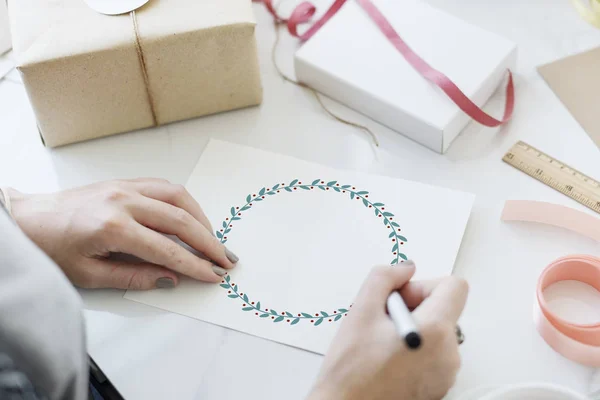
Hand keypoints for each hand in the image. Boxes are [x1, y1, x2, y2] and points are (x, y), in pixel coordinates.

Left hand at [6, 178, 237, 289]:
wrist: (27, 219)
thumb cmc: (51, 247)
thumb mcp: (89, 274)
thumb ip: (133, 277)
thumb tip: (169, 278)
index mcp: (113, 227)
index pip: (167, 250)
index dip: (194, 265)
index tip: (212, 275)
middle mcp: (123, 201)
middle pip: (180, 220)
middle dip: (208, 242)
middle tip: (225, 259)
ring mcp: (125, 187)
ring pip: (178, 197)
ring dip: (201, 218)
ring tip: (213, 239)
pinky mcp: (125, 181)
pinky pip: (164, 187)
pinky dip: (184, 202)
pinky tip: (191, 217)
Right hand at [308, 262, 467, 399]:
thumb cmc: (351, 371)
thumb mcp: (360, 310)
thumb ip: (384, 278)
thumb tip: (405, 269)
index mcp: (435, 331)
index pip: (454, 286)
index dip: (425, 285)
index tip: (402, 297)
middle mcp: (448, 354)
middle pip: (444, 309)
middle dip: (415, 307)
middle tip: (383, 321)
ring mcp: (446, 374)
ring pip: (438, 332)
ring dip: (414, 328)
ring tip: (383, 343)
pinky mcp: (438, 386)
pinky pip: (434, 354)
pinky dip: (416, 349)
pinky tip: (388, 358)